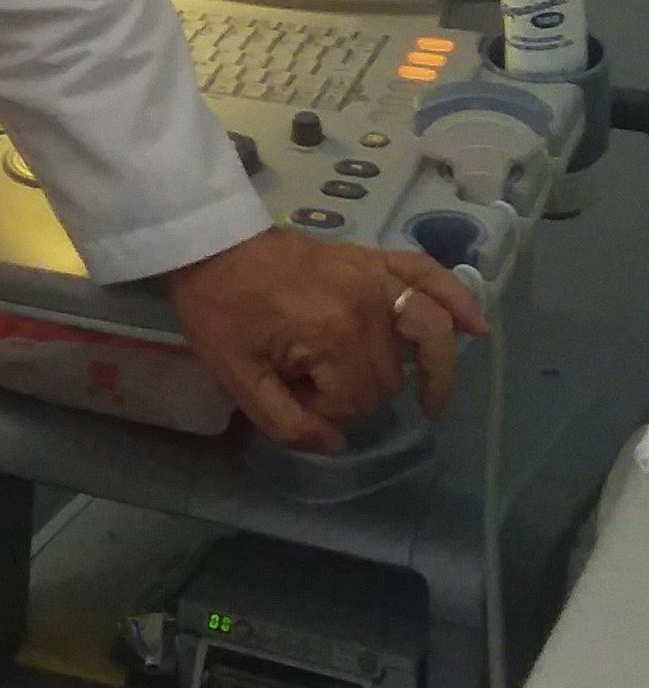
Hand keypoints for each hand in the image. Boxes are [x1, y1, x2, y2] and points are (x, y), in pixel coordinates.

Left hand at [161, 225, 489, 452]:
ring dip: (433, 369)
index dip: (323, 412)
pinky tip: (477, 326)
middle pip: (387, 376)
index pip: (353, 403)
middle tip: (313, 384)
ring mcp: (373, 276)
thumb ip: (287, 422)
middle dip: (357, 394)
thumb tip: (337, 443)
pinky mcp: (372, 257)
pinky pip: (427, 274)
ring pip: (426, 334)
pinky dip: (456, 298)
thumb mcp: (237, 376)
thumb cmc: (218, 308)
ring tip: (432, 403)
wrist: (210, 244)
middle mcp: (366, 305)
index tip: (290, 396)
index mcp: (332, 334)